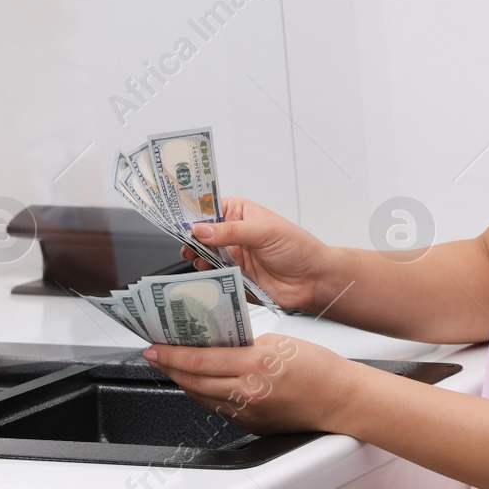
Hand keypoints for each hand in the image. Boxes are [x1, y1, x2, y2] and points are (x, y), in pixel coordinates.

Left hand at [142, 333, 353, 435]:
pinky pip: (218, 408)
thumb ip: (246, 343)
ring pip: (201, 397)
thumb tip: (219, 344)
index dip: (171, 354)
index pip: (200, 359)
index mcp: (255, 364)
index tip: (154, 347)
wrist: (340, 399)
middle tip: (155, 355)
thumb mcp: (281, 342)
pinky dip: (205, 393)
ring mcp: (247, 413)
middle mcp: (247, 392)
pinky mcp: (250, 424)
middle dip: (169, 367)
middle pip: (193, 381)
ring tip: (173, 366)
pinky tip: (202, 382)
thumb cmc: (319, 368)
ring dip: (184, 381)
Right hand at [184, 198, 335, 314]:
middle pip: (201, 234)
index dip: (193, 212)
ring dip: (197, 258)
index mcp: (240, 213)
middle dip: (191, 239)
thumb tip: (200, 229)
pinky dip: (205, 276)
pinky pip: (211, 276)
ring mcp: (232, 256)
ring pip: (202, 255)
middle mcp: (233, 234)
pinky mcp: (232, 277)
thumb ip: (231, 231)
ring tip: (199, 260)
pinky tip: (206, 275)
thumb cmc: (297, 248)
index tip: (176, 217)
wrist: (312, 281)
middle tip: (187, 245)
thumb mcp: (265, 232)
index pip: (209, 208)